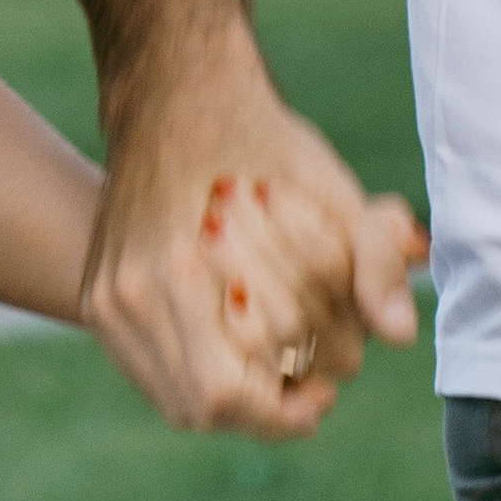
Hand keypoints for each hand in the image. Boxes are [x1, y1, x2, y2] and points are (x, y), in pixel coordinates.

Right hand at [81, 47, 423, 440]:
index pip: (226, 394)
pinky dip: (199, 376)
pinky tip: (239, 350)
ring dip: (232, 399)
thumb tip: (402, 334)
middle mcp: (129, 288)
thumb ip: (369, 259)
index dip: (283, 412)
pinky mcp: (98, 295)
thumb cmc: (256, 137)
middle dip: (266, 405)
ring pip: (174, 397)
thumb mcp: (325, 185)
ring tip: (279, 370)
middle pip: (202, 406)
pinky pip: (151, 371)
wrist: (173, 88)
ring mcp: (106, 294)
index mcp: (178, 266)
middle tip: (311, 380)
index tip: (324, 394)